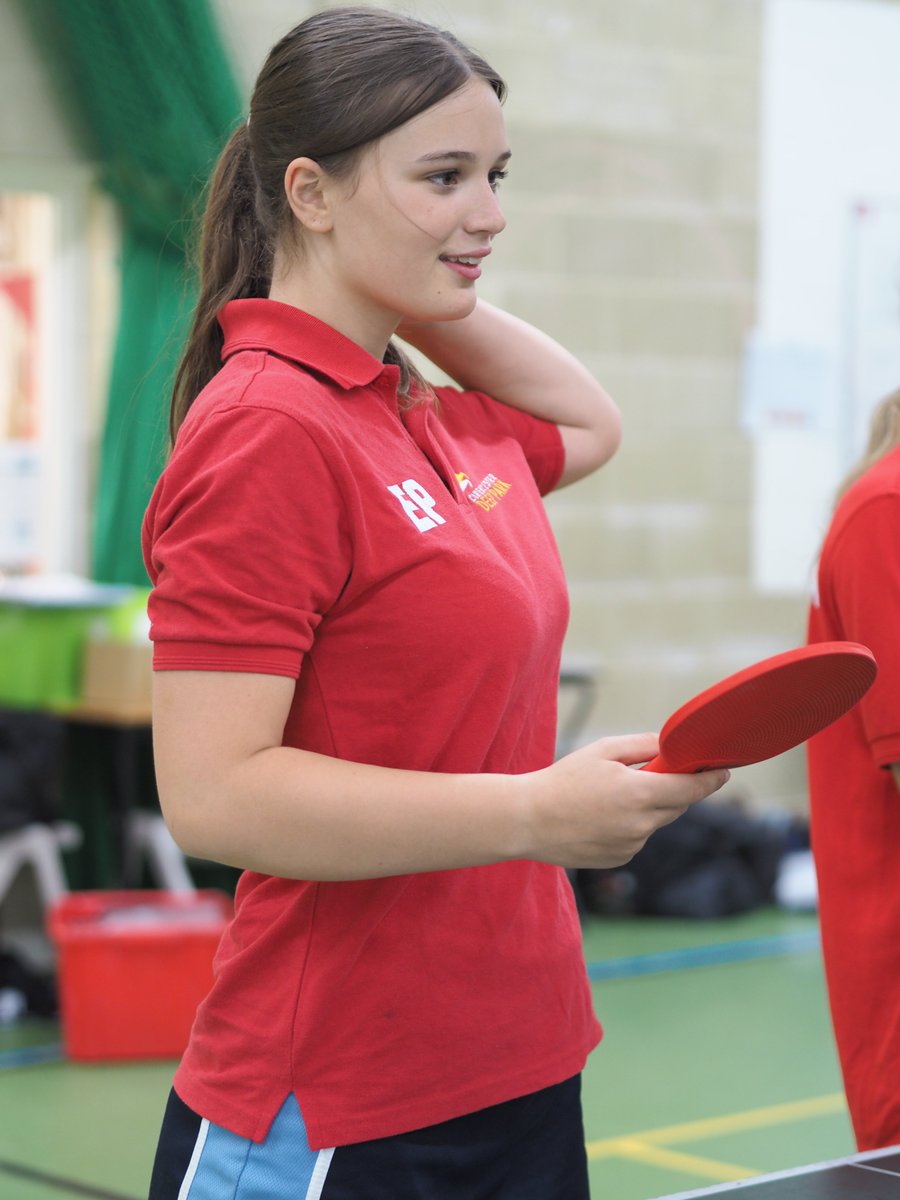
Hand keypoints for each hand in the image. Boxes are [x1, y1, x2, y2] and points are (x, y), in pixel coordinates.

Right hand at [516, 733, 729, 869]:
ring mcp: (631, 845)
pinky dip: (630, 825)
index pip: (691, 789)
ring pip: (655, 822)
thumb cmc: (562, 780)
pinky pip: (637, 838)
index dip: (711, 780)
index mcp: (639, 794)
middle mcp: (641, 825)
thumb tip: (670, 747)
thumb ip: (643, 745)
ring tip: (610, 796)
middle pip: (677, 805)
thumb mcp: (602, 750)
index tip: (723, 771)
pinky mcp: (619, 859)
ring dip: (648, 808)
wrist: (527, 820)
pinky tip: (601, 816)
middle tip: (656, 774)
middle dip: (674, 789)